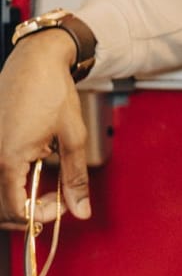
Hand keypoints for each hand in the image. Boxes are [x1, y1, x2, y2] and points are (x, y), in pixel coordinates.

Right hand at [0, 31, 90, 224]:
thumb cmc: (52, 90)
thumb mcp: (72, 137)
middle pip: (0, 208)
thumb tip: (81, 210)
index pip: (16, 211)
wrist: (36, 59)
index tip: (60, 204)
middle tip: (53, 200)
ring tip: (41, 187)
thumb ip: (75, 178)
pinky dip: (9, 183)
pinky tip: (28, 170)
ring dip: (16, 200)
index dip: (40, 216)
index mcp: (7, 158)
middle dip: (27, 212)